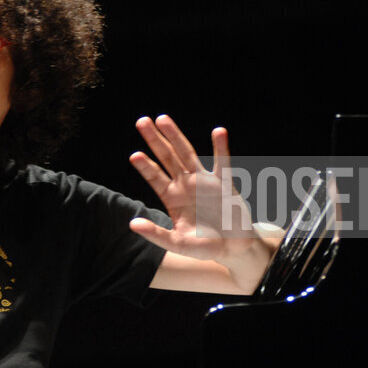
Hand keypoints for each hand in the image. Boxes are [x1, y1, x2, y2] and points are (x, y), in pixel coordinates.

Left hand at [128, 114, 256, 262]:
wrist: (234, 249)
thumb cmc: (204, 246)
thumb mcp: (177, 244)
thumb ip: (156, 234)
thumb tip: (132, 224)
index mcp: (172, 198)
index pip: (155, 178)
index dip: (145, 166)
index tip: (134, 155)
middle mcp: (185, 185)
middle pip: (167, 157)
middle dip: (154, 140)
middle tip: (142, 121)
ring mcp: (204, 182)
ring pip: (187, 153)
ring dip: (176, 136)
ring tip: (163, 119)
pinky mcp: (224, 184)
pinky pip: (223, 163)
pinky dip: (220, 147)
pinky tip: (218, 132)